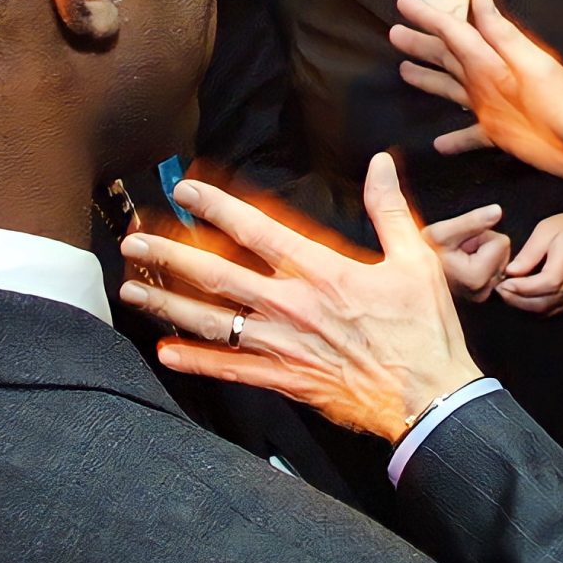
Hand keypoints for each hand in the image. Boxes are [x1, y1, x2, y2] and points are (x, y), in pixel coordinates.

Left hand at [120, 153, 484, 441]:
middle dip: (170, 254)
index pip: (258, 229)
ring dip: (168, 304)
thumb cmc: (424, 329)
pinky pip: (231, 370)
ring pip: (213, 321)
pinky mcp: (286, 380)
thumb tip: (380, 163)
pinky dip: (196, 361)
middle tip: (133, 240)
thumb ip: (391, 209)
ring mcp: (284, 346)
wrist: (430, 398)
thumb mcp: (417, 260)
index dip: (217, 207)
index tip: (185, 191)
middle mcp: (293, 306)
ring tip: (132, 291)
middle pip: (218, 274)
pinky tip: (165, 351)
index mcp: (324, 271)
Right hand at [390, 0, 562, 182]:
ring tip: (404, 71)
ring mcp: (492, 106)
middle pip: (447, 58)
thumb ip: (504, 35)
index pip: (454, 33)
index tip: (403, 3)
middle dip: (422, 44)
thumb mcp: (535, 66)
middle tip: (394, 33)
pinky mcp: (500, 133)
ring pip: (451, 89)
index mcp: (495, 60)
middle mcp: (489, 79)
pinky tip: (438, 143)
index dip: (428, 17)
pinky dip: (454, 138)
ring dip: (430, 80)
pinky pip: (470, 134)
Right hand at [422, 203, 510, 301]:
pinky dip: (481, 263)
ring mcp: (481, 296)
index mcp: (476, 278)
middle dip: (482, 245)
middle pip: (503, 252)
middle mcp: (482, 292)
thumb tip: (497, 211)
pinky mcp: (479, 295)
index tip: (460, 244)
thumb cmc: (419, 254)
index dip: (480, 235)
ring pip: (499, 259)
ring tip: (457, 258)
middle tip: (457, 250)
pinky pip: (493, 269)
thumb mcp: (442, 232)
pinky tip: (462, 266)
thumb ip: (472, 221)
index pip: (502, 242)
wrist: (408, 273)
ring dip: (481, 253)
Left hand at [498, 207, 562, 316]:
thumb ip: (529, 252)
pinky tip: (522, 299)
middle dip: (517, 300)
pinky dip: (534, 308)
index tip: (503, 283)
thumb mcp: (546, 230)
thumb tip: (511, 271)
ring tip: (507, 294)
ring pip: (546, 309)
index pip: (544, 284)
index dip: (522, 287)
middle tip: (499, 290)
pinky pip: (552, 310)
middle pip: (543, 303)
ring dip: (523, 306)